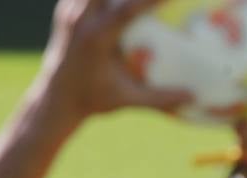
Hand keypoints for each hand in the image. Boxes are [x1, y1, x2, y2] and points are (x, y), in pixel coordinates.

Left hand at [35, 0, 192, 123]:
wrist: (55, 98)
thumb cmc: (93, 99)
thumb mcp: (128, 99)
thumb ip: (160, 98)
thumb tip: (192, 97)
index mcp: (96, 39)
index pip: (126, 10)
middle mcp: (81, 19)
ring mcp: (70, 11)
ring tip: (140, 0)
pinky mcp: (66, 9)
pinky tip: (112, 3)